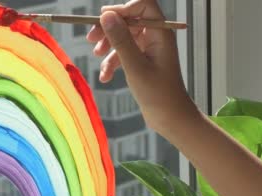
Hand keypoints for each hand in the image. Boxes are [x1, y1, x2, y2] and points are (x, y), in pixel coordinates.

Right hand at [87, 0, 199, 137]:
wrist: (170, 118)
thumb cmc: (158, 93)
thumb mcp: (134, 65)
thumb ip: (120, 39)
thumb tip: (106, 16)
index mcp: (160, 33)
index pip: (142, 6)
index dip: (122, 9)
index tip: (102, 19)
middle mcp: (155, 37)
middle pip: (129, 20)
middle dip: (109, 28)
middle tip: (91, 39)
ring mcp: (149, 49)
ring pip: (123, 37)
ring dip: (108, 46)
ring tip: (97, 57)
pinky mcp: (142, 61)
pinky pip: (123, 53)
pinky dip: (112, 62)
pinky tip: (105, 77)